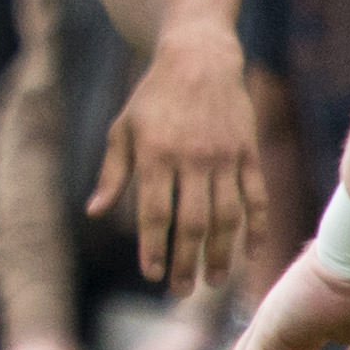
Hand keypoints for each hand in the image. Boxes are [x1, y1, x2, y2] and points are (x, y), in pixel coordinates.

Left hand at [88, 25, 259, 298]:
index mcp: (156, 156)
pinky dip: (255, 226)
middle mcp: (192, 160)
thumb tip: (94, 212)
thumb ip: (112, 172)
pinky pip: (256, 196)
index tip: (152, 274)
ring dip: (221, 252)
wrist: (200, 58)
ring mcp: (225, 157)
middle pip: (192, 222)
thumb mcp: (123, 129)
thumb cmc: (153, 98)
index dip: (154, 247)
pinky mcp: (249, 152)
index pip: (154, 213)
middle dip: (186, 261)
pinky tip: (251, 252)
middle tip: (182, 291)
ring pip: (227, 215)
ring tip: (213, 280)